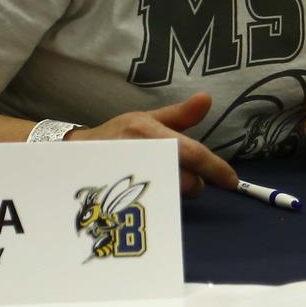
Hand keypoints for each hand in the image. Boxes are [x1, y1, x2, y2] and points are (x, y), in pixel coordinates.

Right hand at [72, 92, 237, 196]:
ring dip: (176, 194)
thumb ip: (181, 115)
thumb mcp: (147, 119)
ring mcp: (127, 179)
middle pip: (186, 182)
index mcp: (149, 131)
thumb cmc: (116, 135)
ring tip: (163, 183)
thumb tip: (207, 98)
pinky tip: (152, 196)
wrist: (73, 154)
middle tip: (182, 177)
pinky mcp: (117, 200)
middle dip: (192, 183)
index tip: (231, 181)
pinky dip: (160, 204)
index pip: (192, 153)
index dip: (216, 168)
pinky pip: (155, 208)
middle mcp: (140, 153)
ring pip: (173, 197)